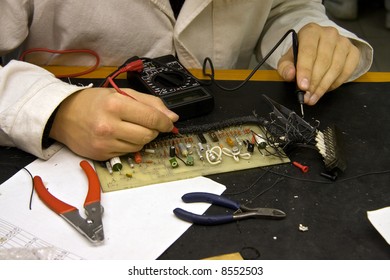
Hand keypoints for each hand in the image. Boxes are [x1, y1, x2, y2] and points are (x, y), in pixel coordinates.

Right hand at [50, 87, 178, 159]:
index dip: (165, 122)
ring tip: (129, 127)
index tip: (169, 123)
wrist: (63, 115)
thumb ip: (150, 103)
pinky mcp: (102, 155)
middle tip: (145, 123)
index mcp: (116, 104)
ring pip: (140, 146)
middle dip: (153, 130)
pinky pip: (127, 153)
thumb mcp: (121, 93)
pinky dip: (129, 144)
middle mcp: (109, 125)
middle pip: (148, 135)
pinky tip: (119, 136)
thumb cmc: (94, 102)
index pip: (152, 118)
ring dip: (141, 137)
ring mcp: (105, 143)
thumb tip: (172, 117)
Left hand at [277, 23, 359, 104]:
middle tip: (307, 96)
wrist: (317, 49)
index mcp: (310, 32)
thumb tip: (290, 74)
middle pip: (323, 61)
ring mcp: (343, 42)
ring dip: (324, 86)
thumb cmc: (301, 54)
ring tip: (314, 96)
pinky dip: (336, 83)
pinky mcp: (353, 52)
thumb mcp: (288, 59)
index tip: (302, 86)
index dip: (305, 70)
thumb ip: (285, 67)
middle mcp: (329, 33)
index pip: (308, 51)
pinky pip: (347, 71)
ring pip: (336, 67)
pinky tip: (326, 88)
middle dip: (314, 83)